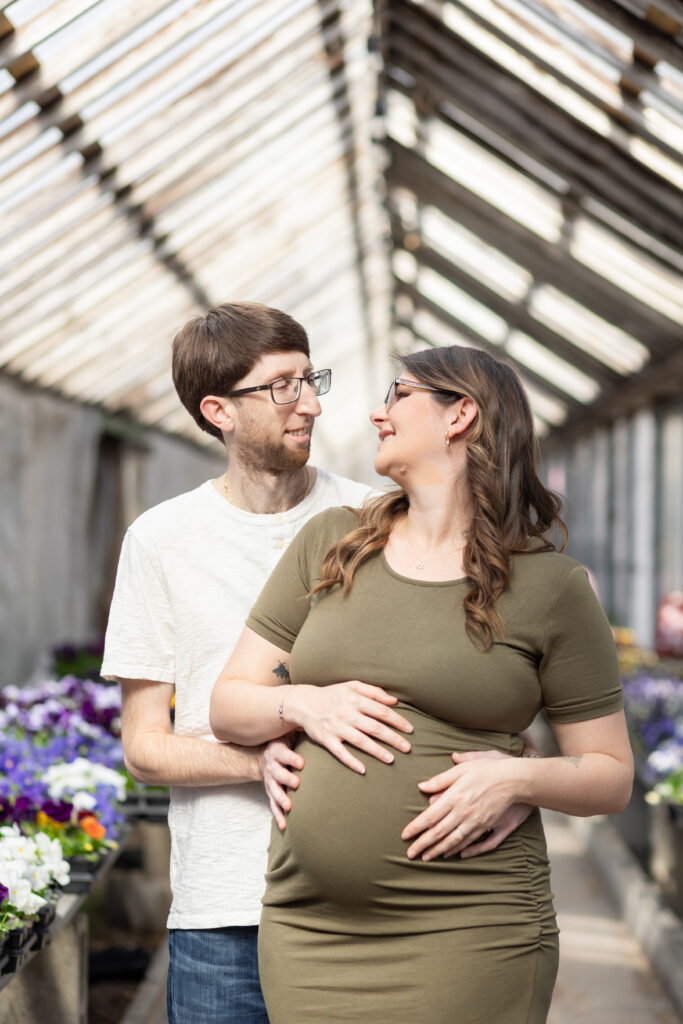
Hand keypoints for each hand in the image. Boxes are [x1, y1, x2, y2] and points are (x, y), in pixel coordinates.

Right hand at [259, 737, 304, 830]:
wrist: (264, 757)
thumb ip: (299, 729)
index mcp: (277, 751)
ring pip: (274, 791)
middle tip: (297, 783)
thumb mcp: (287, 733)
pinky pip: (273, 805)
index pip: (283, 754)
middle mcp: (272, 767)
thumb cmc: (284, 743)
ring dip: (281, 799)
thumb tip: (316, 718)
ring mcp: (270, 782)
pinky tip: (284, 826)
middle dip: (286, 778)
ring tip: (289, 807)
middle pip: (277, 773)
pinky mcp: (271, 793)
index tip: (302, 763)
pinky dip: (278, 816)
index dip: (291, 758)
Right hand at [288, 681, 411, 774]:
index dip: (398, 721)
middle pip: (375, 727)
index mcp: (355, 699)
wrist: (304, 703)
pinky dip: (351, 761)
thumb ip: (374, 691)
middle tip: (407, 748)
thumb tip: (394, 701)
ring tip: (391, 760)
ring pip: (361, 741)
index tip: (410, 730)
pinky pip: (340, 753)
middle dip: (393, 738)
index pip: (382, 711)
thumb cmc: (332, 694)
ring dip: (377, 751)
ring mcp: (337, 727)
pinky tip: (363, 770)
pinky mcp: (326, 739)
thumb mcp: (352, 685)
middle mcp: (347, 713)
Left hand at [401, 750, 523, 860]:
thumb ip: (440, 779)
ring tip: (425, 858)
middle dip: (423, 844)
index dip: (416, 827)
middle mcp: (463, 812)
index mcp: (455, 796)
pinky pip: (470, 842)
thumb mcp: (462, 769)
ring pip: (453, 840)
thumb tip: (422, 786)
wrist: (514, 779)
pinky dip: (458, 849)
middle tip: (410, 854)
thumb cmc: (487, 769)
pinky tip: (450, 854)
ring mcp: (476, 821)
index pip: (430, 816)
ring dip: (438, 850)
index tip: (404, 835)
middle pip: (439, 832)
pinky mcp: (487, 826)